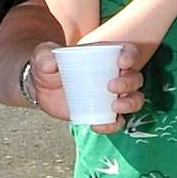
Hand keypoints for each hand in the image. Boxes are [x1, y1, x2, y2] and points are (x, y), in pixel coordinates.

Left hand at [26, 41, 146, 132]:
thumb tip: (50, 64)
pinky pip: (117, 121)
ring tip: (115, 107)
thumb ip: (44, 57)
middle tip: (111, 87)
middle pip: (135, 77)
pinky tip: (98, 125)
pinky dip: (113, 125)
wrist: (41, 90)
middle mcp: (114, 75)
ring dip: (130, 104)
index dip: (131, 55)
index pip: (128, 52)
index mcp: (105, 56)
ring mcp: (111, 96)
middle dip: (129, 83)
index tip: (123, 61)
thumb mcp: (43, 57)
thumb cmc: (47, 67)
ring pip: (134, 99)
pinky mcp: (104, 114)